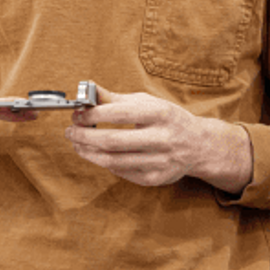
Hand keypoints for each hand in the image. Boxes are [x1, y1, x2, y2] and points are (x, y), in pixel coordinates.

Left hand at [65, 86, 251, 191]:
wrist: (199, 145)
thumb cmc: (168, 119)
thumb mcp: (147, 102)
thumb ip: (115, 98)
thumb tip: (86, 90)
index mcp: (160, 113)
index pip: (117, 114)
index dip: (91, 115)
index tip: (76, 115)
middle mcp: (162, 138)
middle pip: (112, 141)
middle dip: (84, 137)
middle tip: (70, 132)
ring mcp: (159, 161)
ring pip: (113, 161)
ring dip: (89, 153)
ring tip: (78, 145)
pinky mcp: (155, 179)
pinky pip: (121, 172)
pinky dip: (105, 163)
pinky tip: (98, 155)